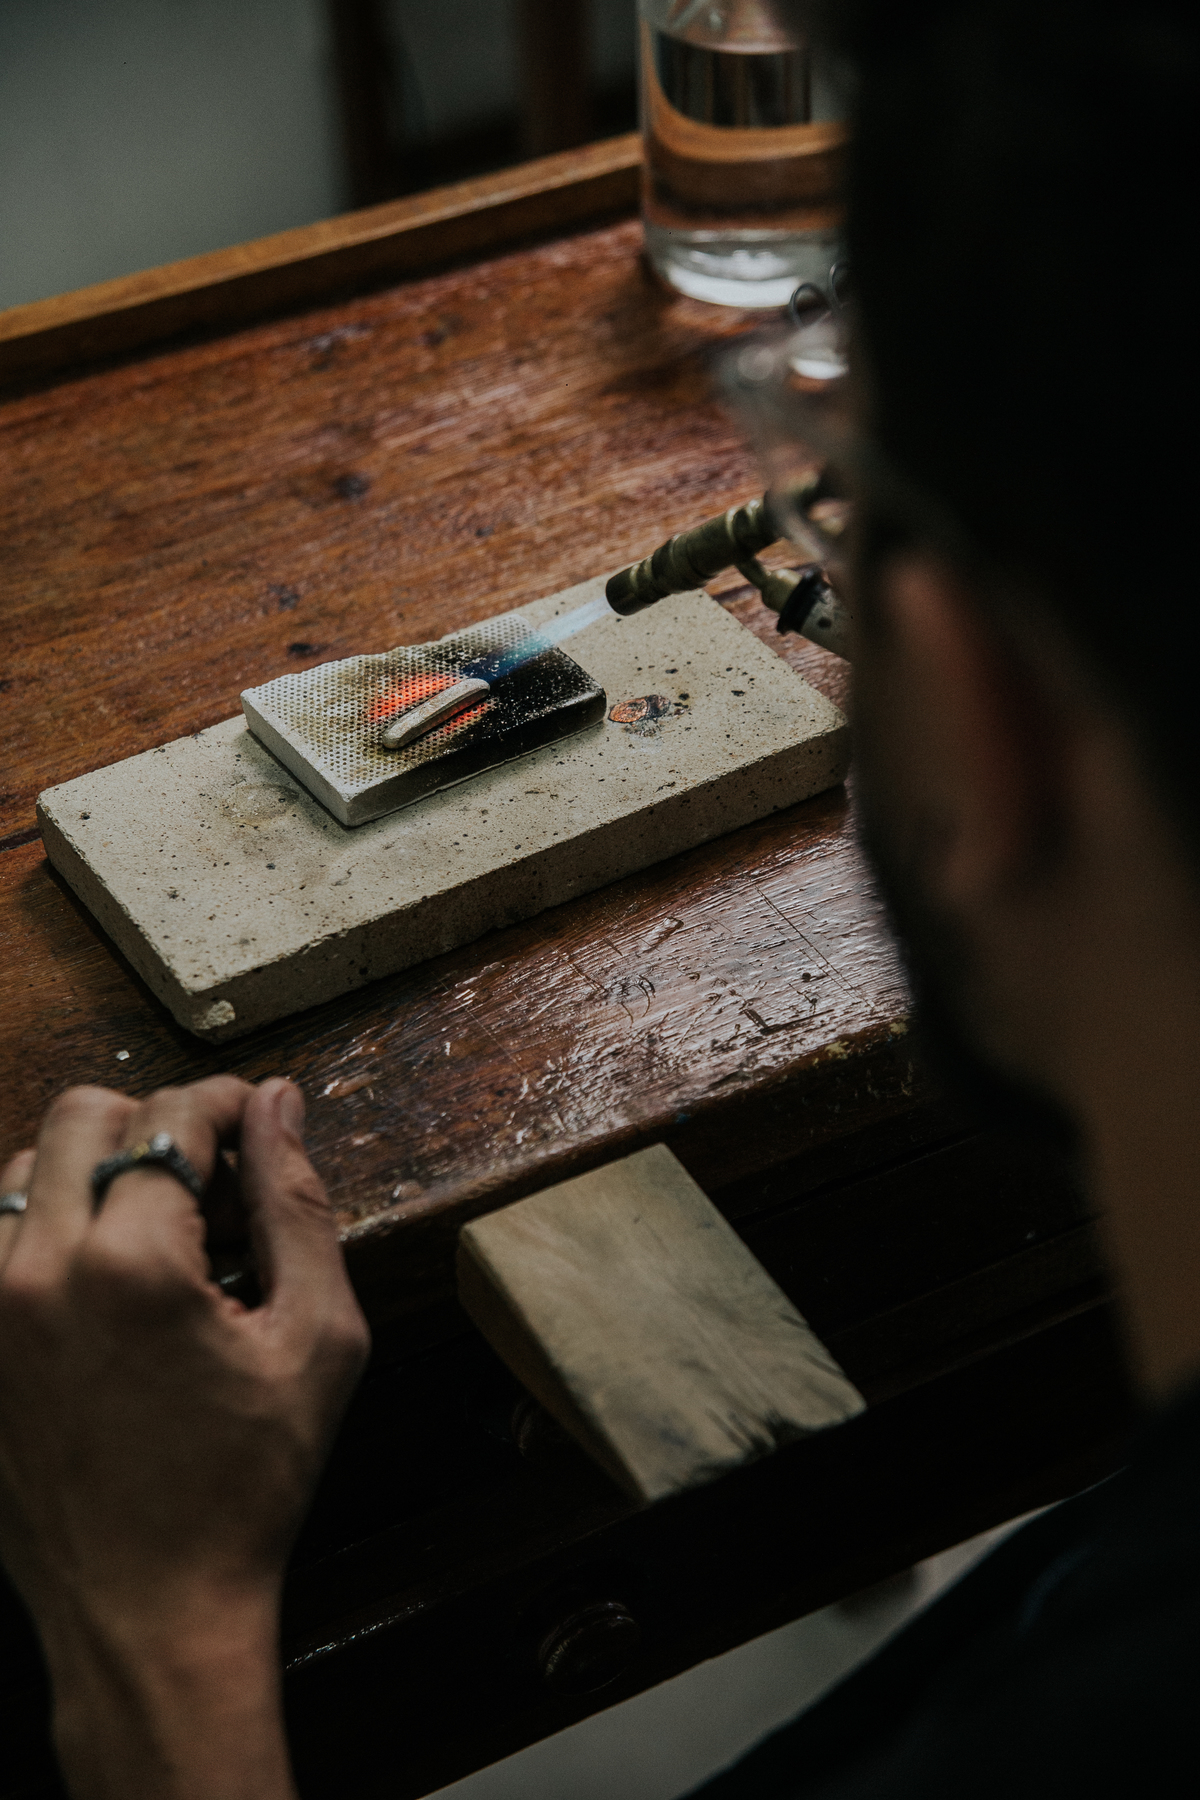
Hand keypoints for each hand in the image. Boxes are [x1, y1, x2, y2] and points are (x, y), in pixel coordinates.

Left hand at [0, 1076, 369, 1799]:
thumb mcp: (316, 1340)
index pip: (170, 1115)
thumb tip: (278, 1104)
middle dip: (152, 1120)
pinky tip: (96, 1278)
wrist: (148, 1611)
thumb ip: (297, 1205)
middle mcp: (37, 1270)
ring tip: (151, 1232)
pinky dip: (41, 1230)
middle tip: (206, 1174)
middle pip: (80, 1114)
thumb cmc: (245, 1484)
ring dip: (90, 1171)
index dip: (225, 1104)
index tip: (256, 1122)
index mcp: (131, 1263)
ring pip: (22, 1170)